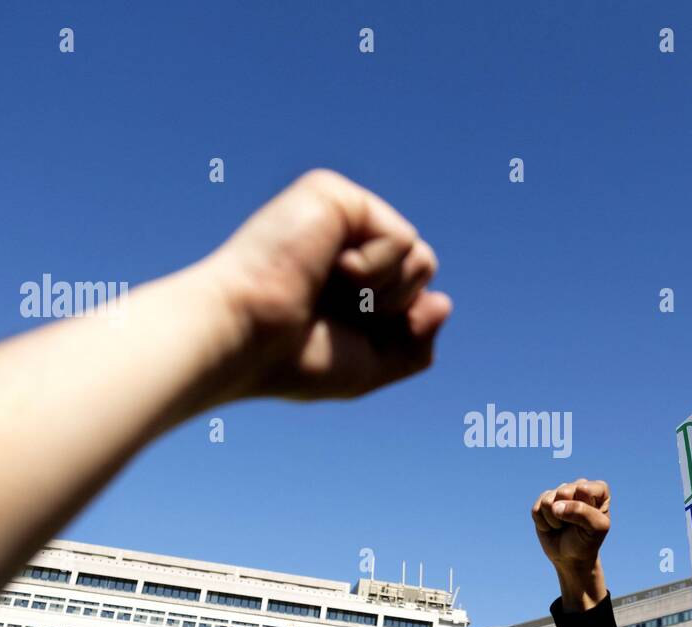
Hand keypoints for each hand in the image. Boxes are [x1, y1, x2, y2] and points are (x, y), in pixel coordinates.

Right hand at [203, 169, 450, 400]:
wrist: (246, 337)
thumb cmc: (293, 358)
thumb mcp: (369, 366)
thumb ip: (414, 342)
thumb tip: (445, 302)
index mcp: (349, 281)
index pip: (413, 298)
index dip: (395, 326)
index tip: (341, 336)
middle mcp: (345, 243)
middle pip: (422, 273)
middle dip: (393, 309)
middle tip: (334, 312)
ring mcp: (340, 216)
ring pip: (420, 255)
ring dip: (385, 290)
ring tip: (331, 289)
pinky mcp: (334, 195)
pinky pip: (403, 238)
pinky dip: (375, 268)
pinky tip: (330, 268)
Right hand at [532, 479, 610, 571]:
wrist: (571, 557)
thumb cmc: (587, 541)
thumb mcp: (596, 529)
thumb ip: (582, 512)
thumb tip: (555, 506)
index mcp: (598, 489)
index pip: (583, 489)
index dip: (582, 509)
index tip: (588, 522)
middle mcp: (578, 486)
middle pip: (563, 492)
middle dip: (566, 515)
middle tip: (573, 525)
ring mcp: (559, 493)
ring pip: (548, 502)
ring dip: (554, 520)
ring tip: (563, 526)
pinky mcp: (543, 501)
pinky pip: (536, 510)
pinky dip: (543, 524)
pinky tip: (552, 526)